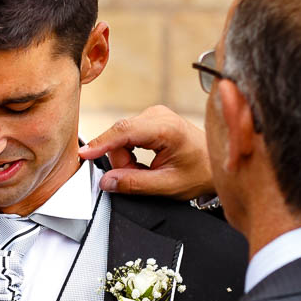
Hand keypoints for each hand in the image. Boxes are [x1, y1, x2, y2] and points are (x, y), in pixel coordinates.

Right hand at [79, 105, 213, 199]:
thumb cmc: (199, 174)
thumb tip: (107, 181)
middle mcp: (159, 114)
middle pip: (119, 135)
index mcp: (166, 128)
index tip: (84, 154)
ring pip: (121, 136)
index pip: (124, 131)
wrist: (215, 164)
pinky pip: (127, 135)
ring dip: (127, 157)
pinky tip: (146, 161)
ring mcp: (154, 114)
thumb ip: (135, 184)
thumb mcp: (167, 186)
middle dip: (122, 160)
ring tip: (148, 170)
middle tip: (141, 177)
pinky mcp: (150, 118)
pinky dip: (130, 151)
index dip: (101, 144)